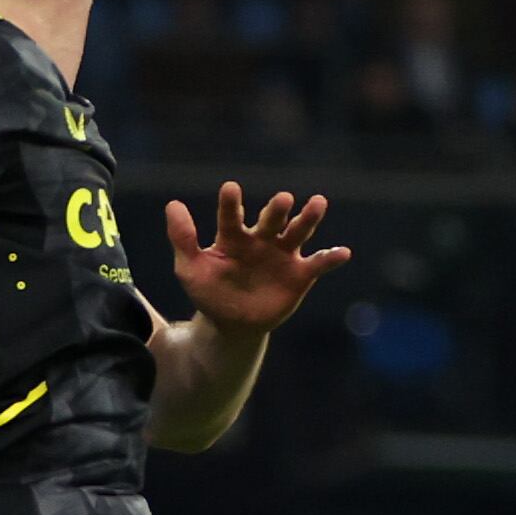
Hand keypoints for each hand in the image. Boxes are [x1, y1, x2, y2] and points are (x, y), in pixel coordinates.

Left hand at [163, 184, 350, 329]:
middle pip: (271, 219)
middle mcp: (261, 239)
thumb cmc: (210, 293)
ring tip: (318, 203)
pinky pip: (318, 264)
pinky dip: (330, 258)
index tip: (230, 188)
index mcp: (233, 236)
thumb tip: (172, 204)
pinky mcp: (300, 274)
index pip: (231, 216)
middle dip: (277, 209)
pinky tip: (342, 252)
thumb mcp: (190, 269)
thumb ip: (183, 239)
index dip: (231, 204)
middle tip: (283, 199)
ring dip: (308, 218)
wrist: (232, 325)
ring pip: (298, 232)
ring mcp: (282, 255)